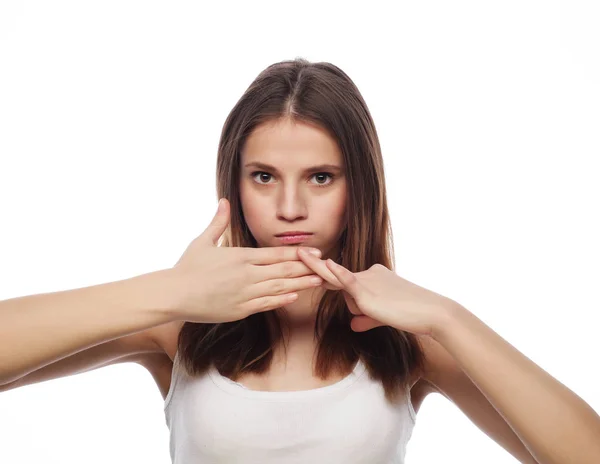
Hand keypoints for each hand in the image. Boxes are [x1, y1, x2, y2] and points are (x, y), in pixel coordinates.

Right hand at [170, 198, 323, 322]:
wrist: (173, 295)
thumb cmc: (186, 268)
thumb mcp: (203, 241)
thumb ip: (219, 222)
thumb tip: (225, 201)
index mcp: (241, 256)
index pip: (277, 253)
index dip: (298, 253)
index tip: (315, 252)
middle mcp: (247, 274)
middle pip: (284, 270)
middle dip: (306, 268)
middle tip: (326, 266)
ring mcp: (245, 293)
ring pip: (280, 287)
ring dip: (301, 284)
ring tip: (320, 281)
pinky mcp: (240, 310)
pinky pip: (266, 304)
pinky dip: (282, 300)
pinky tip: (295, 297)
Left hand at [298, 249, 451, 335]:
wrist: (431, 313)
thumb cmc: (412, 314)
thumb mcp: (384, 316)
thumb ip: (365, 318)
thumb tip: (353, 325)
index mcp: (373, 274)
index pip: (348, 284)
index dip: (329, 276)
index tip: (307, 257)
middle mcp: (368, 274)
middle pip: (343, 289)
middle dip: (322, 273)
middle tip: (297, 251)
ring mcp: (368, 281)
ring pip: (346, 295)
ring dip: (361, 308)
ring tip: (373, 300)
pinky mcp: (368, 292)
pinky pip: (349, 281)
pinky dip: (338, 274)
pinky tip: (327, 265)